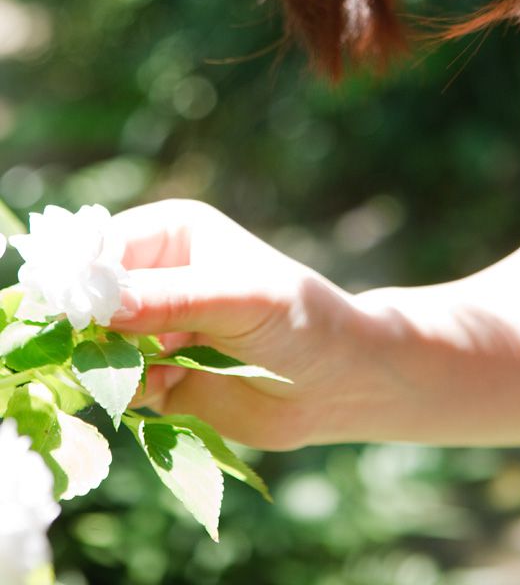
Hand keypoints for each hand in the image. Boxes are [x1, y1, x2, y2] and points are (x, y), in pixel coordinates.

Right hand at [107, 198, 380, 450]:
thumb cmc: (300, 318)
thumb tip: (102, 304)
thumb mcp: (238, 298)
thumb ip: (171, 300)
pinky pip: (118, 384)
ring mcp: (152, 328)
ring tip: (151, 369)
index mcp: (171, 231)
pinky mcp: (157, 376)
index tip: (78, 312)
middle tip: (97, 350)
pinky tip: (166, 388)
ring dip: (106, 363)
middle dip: (86, 325)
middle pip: (88, 296)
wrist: (338, 382)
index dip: (82, 276)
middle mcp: (155, 275)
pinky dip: (130, 390)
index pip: (102, 245)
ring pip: (96, 345)